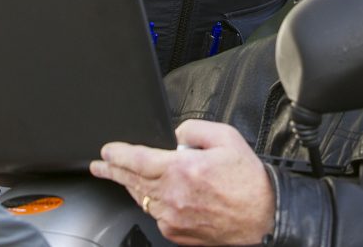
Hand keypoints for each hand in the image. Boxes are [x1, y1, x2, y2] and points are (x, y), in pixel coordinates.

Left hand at [89, 119, 274, 245]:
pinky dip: (150, 202)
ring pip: (141, 198)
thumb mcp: (225, 137)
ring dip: (129, 185)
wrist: (263, 215)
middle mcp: (173, 196)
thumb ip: (193, 130)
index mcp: (183, 169)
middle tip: (100, 165)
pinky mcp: (176, 232)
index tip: (106, 150)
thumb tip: (175, 135)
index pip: (137, 159)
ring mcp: (173, 217)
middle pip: (132, 180)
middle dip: (112, 170)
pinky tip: (151, 194)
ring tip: (121, 176)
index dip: (117, 153)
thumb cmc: (247, 180)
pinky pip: (155, 214)